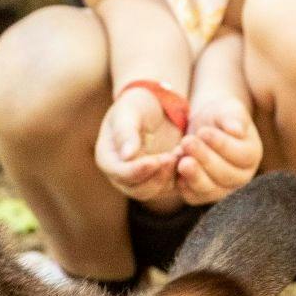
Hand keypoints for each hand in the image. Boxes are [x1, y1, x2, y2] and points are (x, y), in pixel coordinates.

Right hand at [95, 85, 184, 201]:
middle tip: (171, 157)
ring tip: (180, 152)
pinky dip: (181, 175)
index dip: (137, 171)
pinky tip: (187, 155)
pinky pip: (172, 186)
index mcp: (108, 159)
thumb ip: (126, 132)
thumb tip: (127, 156)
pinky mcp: (162, 179)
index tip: (154, 161)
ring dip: (170, 175)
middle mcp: (122, 175)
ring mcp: (142, 179)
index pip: (120, 174)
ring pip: (156, 191)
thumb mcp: (128, 112)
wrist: (155, 105)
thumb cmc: (137, 105)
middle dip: (156, 177)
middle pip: (138, 189)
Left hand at [175, 101, 262, 205]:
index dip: (222, 145)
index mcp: (251, 155)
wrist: (203, 127)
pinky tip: (175, 173)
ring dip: (194, 176)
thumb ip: (235, 117)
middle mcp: (240, 177)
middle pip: (226, 175)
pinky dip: (184, 186)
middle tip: (187, 142)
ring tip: (182, 162)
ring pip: (210, 190)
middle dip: (205, 159)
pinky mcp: (202, 195)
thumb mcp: (229, 109)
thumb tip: (237, 130)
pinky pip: (194, 197)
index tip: (204, 132)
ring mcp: (222, 189)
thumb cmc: (219, 116)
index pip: (241, 155)